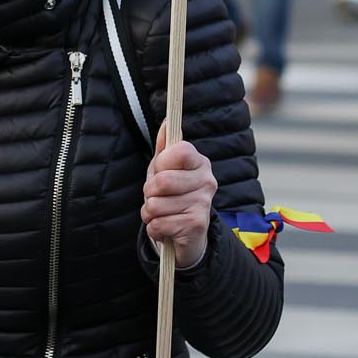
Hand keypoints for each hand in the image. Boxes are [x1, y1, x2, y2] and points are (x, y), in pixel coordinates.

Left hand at [142, 121, 216, 269]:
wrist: (187, 235)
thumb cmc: (172, 196)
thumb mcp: (165, 169)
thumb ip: (165, 146)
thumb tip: (168, 122)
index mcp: (200, 163)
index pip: (180, 151)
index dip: (161, 163)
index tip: (161, 171)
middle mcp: (208, 181)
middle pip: (162, 181)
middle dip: (149, 192)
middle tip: (157, 197)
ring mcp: (204, 204)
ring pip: (155, 205)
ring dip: (150, 212)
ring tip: (162, 213)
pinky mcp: (197, 225)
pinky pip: (157, 224)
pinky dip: (154, 228)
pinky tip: (166, 227)